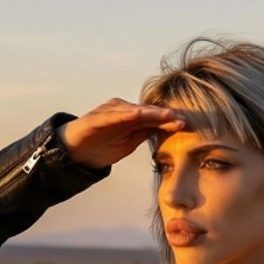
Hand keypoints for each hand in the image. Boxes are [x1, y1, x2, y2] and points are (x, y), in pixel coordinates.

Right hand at [59, 98, 185, 170]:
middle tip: (185, 118)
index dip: (171, 120)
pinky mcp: (97, 117)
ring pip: (135, 111)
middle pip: (149, 112)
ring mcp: (110, 112)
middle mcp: (122, 110)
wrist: (75, 153)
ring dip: (153, 112)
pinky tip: (140, 115)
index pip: (155, 117)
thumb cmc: (102, 146)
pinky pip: (114, 115)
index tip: (188, 124)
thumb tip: (164, 128)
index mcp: (131, 117)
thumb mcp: (129, 143)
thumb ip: (144, 134)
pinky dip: (128, 114)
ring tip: (168, 115)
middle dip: (167, 115)